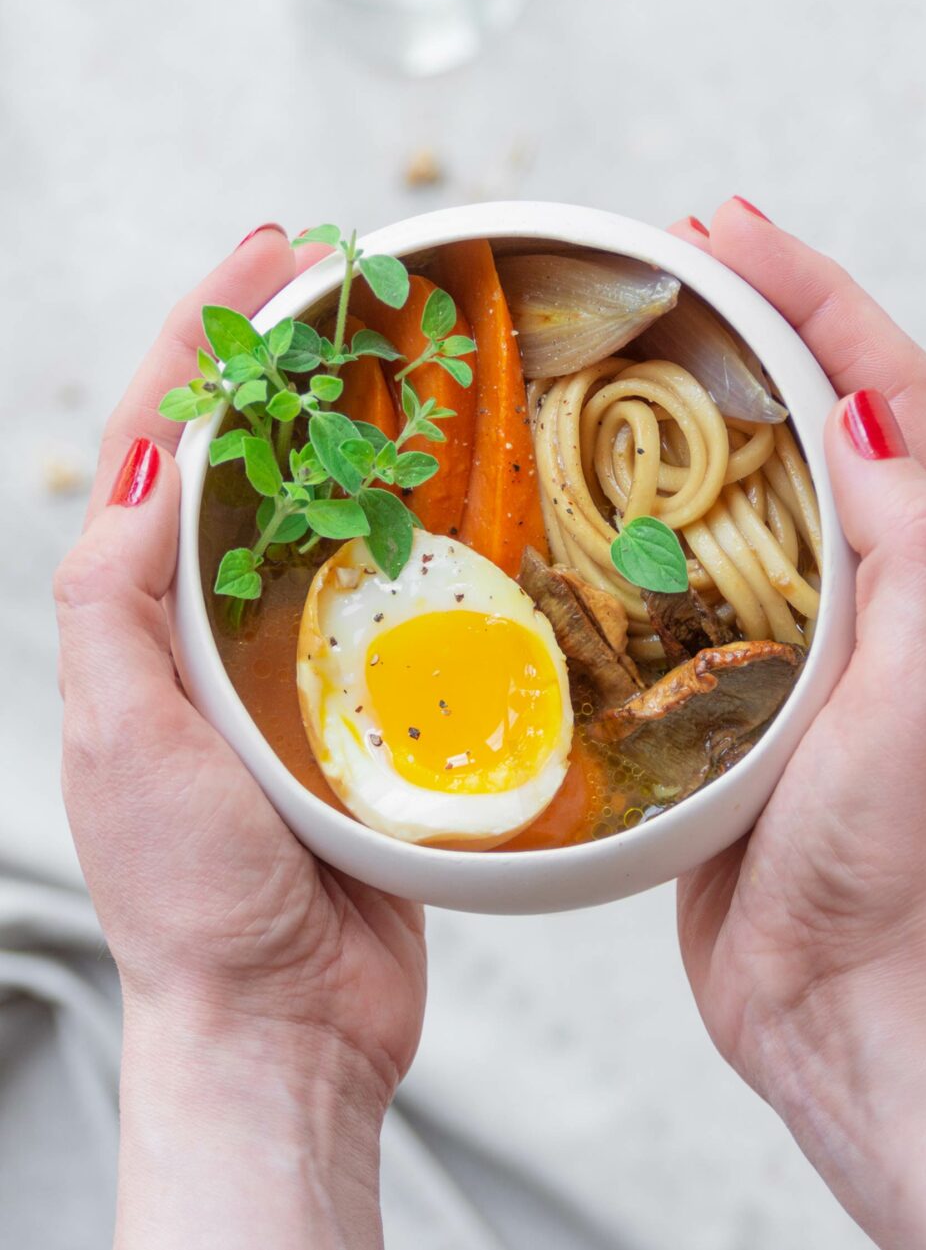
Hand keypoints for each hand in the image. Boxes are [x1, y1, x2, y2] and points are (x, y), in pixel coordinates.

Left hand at [54, 227, 425, 1249]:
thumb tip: (146, 456)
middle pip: (250, 461)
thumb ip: (117, 604)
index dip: (207, 339)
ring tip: (409, 355)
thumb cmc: (194, 895)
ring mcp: (297, 662)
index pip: (163, 446)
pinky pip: (397, 598)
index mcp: (143, 623)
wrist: (284, 1015)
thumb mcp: (125, 739)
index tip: (268, 255)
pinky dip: (423, 534)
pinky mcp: (372, 704)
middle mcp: (214, 628)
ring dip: (360, 430)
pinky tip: (464, 495)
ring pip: (327, 519)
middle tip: (348, 280)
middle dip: (289, 360)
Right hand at [672, 202, 925, 1247]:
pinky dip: (662, 507)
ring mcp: (813, 631)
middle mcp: (887, 588)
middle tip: (681, 256)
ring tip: (638, 343)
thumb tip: (867, 424)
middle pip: (831, 411)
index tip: (737, 232)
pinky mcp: (745, 679)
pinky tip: (603, 493)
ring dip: (711, 398)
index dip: (821, 295)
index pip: (894, 391)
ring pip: (762, 479)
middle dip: (767, 317)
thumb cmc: (888, 864)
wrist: (835, 996)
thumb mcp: (925, 703)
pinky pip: (706, 566)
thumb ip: (918, 561)